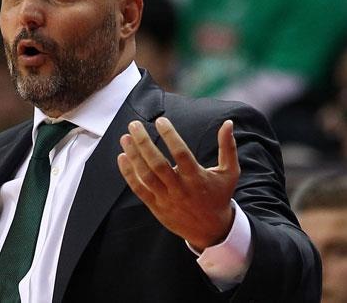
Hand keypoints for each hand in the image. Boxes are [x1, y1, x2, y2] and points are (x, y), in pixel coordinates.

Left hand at [117, 117, 239, 250]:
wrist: (211, 230)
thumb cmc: (219, 196)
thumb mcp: (229, 173)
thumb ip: (228, 147)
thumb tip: (228, 123)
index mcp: (197, 178)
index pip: (181, 154)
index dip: (170, 136)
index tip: (160, 121)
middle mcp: (180, 189)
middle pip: (158, 164)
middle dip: (144, 143)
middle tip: (134, 125)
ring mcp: (166, 198)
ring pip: (146, 175)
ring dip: (133, 155)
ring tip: (125, 138)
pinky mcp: (156, 206)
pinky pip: (139, 189)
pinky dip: (129, 174)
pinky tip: (122, 157)